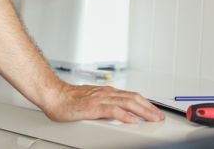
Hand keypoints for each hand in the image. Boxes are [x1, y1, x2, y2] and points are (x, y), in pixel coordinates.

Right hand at [42, 82, 164, 123]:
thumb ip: (104, 104)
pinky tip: (133, 121)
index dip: (145, 103)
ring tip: (153, 118)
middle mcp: (107, 93)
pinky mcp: (94, 106)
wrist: (54, 95)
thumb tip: (116, 112)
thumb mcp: (91, 100)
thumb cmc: (69, 100)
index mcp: (107, 92)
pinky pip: (113, 110)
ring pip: (128, 102)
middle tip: (159, 116)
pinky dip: (126, 115)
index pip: (132, 96)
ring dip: (143, 111)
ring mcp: (101, 98)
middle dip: (149, 107)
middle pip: (134, 98)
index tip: (154, 110)